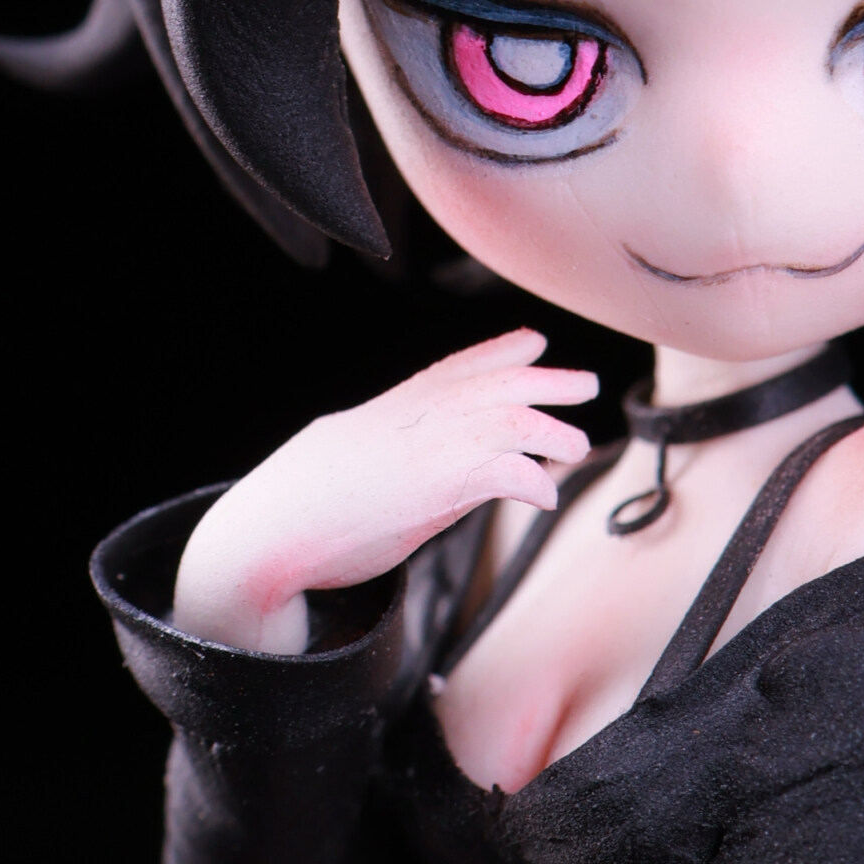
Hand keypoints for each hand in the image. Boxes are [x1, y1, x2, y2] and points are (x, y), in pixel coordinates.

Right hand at [170, 329, 597, 654]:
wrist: (277, 522)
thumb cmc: (309, 498)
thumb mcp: (354, 453)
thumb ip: (396, 447)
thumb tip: (424, 465)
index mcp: (398, 406)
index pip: (460, 365)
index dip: (500, 350)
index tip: (533, 341)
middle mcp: (423, 416)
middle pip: (500, 383)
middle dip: (547, 380)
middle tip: (586, 384)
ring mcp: (435, 446)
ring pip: (514, 420)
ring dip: (552, 432)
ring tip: (576, 447)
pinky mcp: (442, 485)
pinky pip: (507, 472)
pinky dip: (534, 482)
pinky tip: (544, 498)